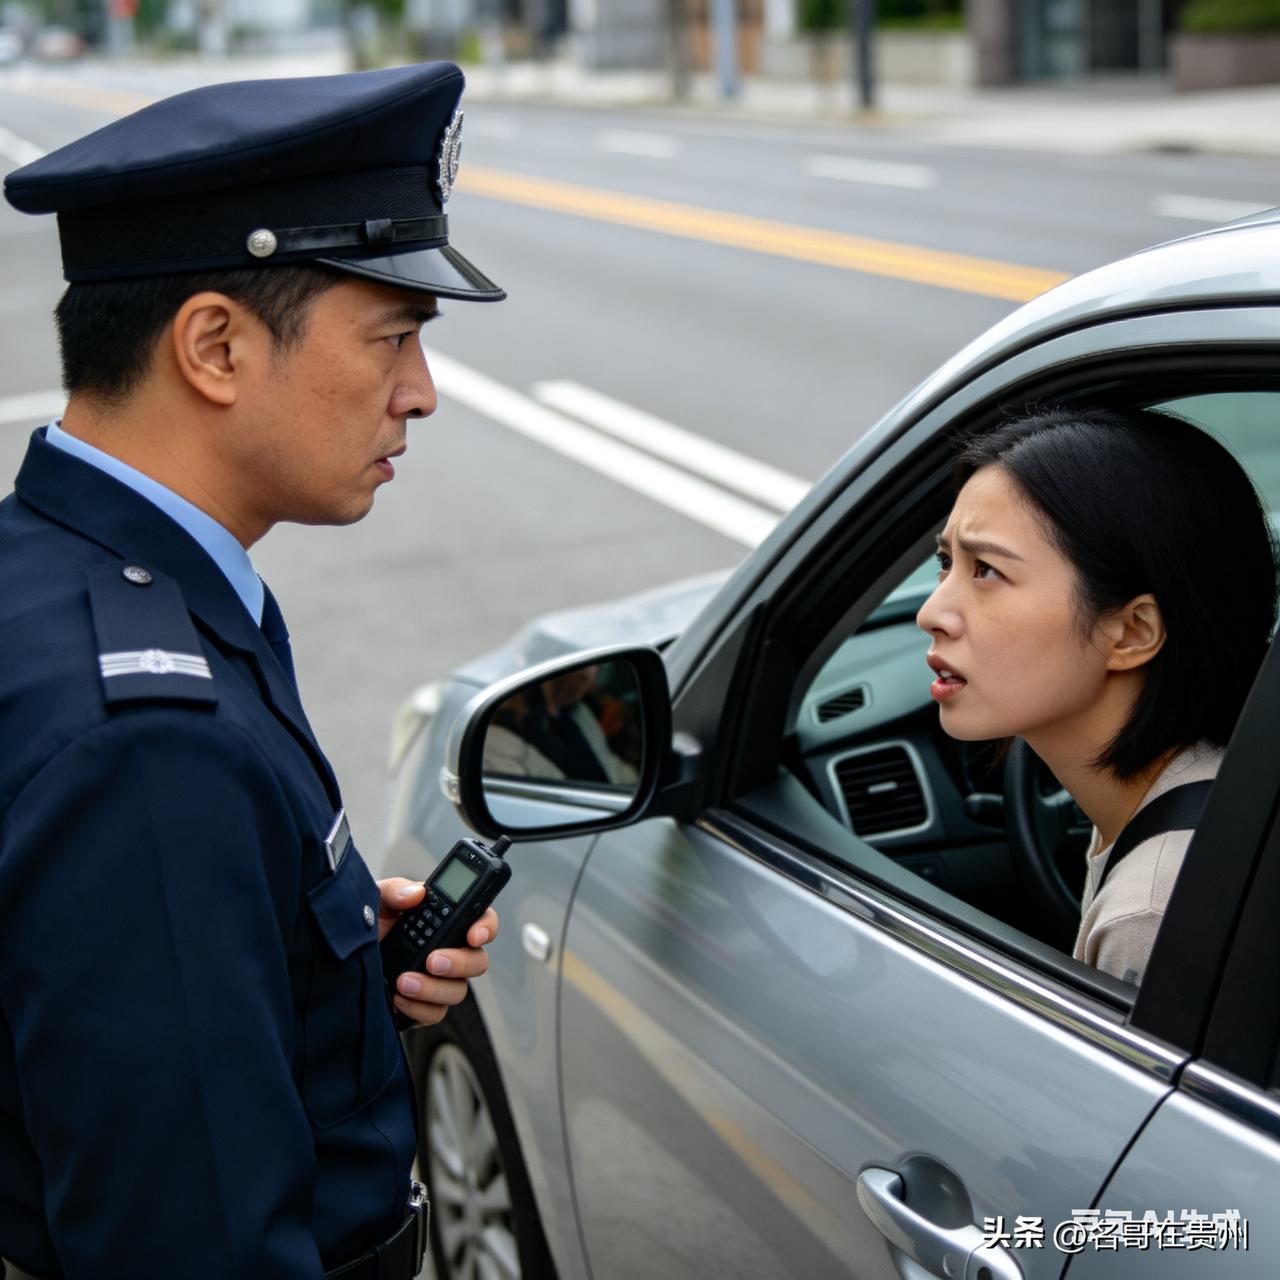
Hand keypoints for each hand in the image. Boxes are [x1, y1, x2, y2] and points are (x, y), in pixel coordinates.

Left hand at [376, 878, 499, 1026]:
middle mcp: (449, 950)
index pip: (482, 920)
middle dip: (460, 963)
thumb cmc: (368, 922)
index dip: (486, 927)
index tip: (473, 935)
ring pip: (458, 991)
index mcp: (446, 920)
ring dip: (434, 988)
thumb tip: (416, 894)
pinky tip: (398, 997)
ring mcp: (438, 980)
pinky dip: (418, 1008)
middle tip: (432, 961)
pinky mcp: (423, 1004)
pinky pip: (435, 1013)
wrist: (344, 954)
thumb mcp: (378, 898)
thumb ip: (397, 890)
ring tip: (405, 981)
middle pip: (478, 961)